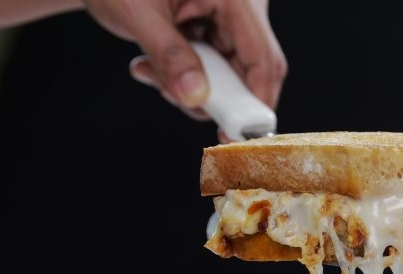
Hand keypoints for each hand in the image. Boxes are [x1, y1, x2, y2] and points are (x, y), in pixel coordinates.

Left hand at [83, 0, 285, 122]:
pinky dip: (182, 75)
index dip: (256, 102)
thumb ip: (168, 55)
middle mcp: (238, 9)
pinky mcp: (213, 30)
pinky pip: (212, 68)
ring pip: (229, 75)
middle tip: (179, 98)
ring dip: (190, 87)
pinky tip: (153, 64)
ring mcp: (227, 20)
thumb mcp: (138, 13)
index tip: (237, 131)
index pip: (264, 59)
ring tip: (150, 71)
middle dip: (212, 96)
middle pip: (250, 72)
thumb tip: (195, 97)